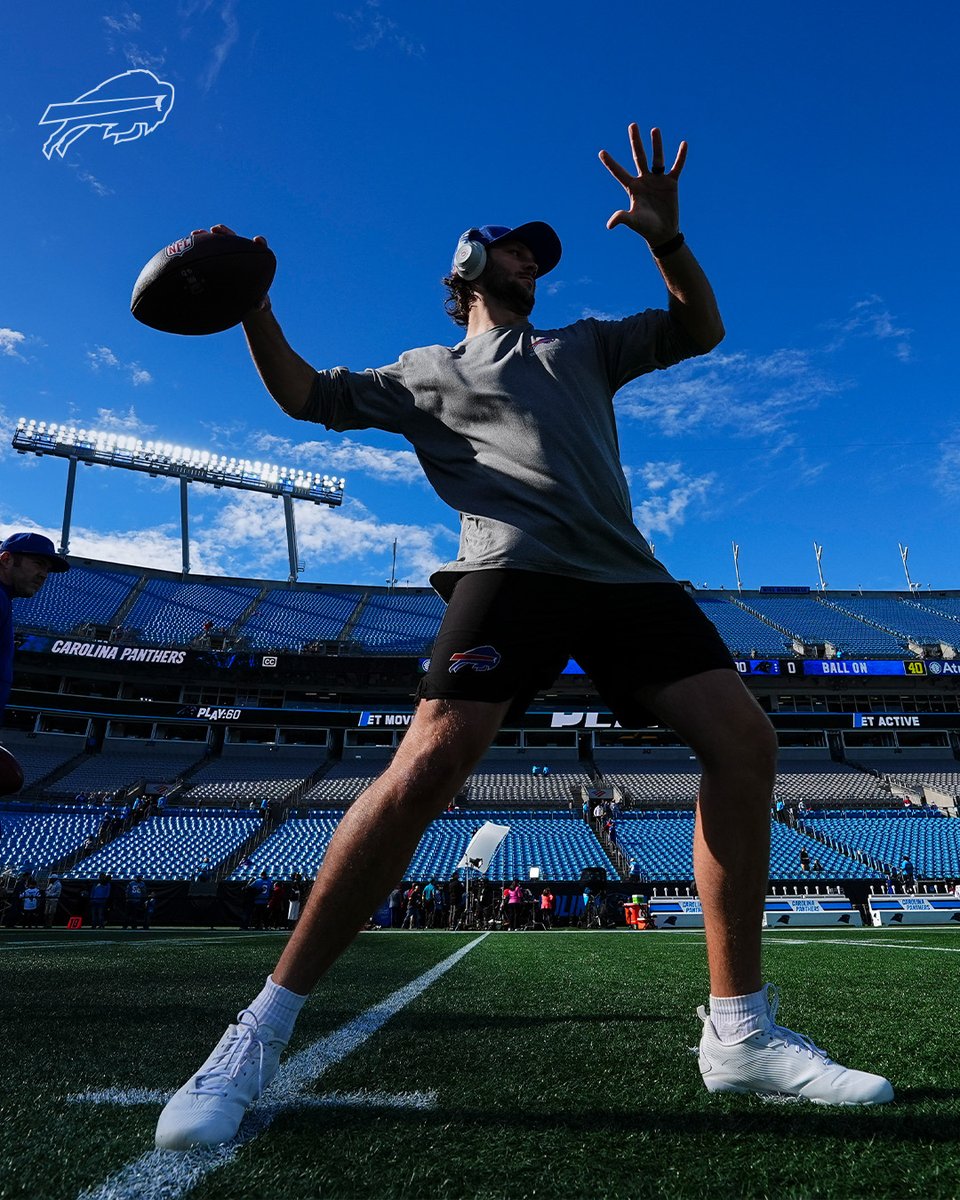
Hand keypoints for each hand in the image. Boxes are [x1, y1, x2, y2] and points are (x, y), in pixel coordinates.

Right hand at [192, 224, 272, 312]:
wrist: (243, 300)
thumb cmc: (254, 298)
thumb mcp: (258, 302)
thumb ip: (262, 303)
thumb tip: (260, 306)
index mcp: (254, 261)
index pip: (258, 247)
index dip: (259, 243)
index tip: (258, 240)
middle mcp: (239, 254)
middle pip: (233, 239)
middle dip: (225, 233)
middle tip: (216, 229)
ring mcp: (226, 255)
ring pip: (217, 242)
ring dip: (206, 237)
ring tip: (196, 234)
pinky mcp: (216, 260)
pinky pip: (206, 252)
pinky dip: (197, 249)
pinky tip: (186, 247)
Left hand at [599, 124, 685, 244]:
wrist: (663, 232)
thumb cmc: (646, 228)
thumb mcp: (634, 221)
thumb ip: (623, 218)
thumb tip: (611, 224)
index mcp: (633, 187)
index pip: (619, 173)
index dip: (610, 163)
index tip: (601, 152)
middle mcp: (644, 180)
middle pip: (639, 157)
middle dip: (635, 141)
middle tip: (632, 125)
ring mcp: (658, 180)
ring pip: (657, 158)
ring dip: (656, 145)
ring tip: (654, 130)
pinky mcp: (671, 183)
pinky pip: (677, 167)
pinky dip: (681, 157)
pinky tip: (684, 144)